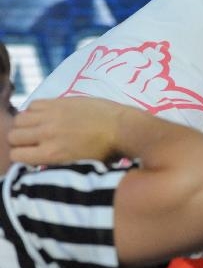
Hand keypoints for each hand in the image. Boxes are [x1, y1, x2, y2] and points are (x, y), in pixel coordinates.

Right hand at [7, 97, 125, 164]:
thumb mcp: (76, 165)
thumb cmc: (105, 152)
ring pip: (19, 118)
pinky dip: (35, 110)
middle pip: (13, 135)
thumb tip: (38, 159)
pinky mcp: (60, 102)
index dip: (21, 154)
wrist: (123, 128)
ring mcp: (52, 116)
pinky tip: (47, 115)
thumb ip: (53, 161)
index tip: (30, 153)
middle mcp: (46, 134)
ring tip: (39, 126)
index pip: (15, 155)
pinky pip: (33, 104)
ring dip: (25, 124)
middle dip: (21, 139)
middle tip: (33, 140)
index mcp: (50, 154)